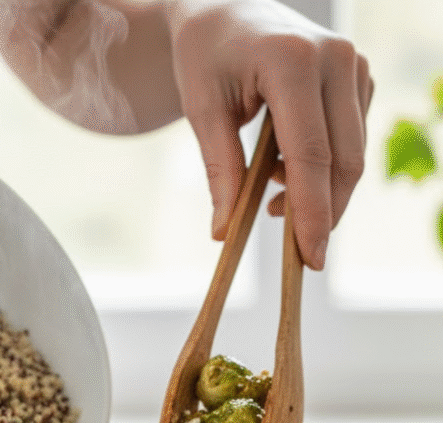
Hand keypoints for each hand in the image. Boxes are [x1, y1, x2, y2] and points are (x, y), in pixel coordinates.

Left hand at [165, 0, 372, 268]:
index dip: (312, 212)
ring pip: (351, 156)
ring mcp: (354, 66)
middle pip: (343, 161)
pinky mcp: (359, 78)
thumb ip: (219, 171)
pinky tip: (283, 170)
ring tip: (269, 196)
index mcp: (292, 61)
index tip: (310, 257)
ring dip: (317, 193)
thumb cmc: (208, 57)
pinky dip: (321, 171)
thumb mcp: (203, 111)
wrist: (226, 11)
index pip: (310, 155)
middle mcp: (335, 58)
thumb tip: (225, 232)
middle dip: (322, 214)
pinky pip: (350, 143)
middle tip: (296, 253)